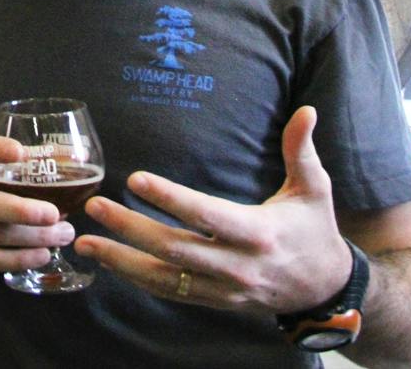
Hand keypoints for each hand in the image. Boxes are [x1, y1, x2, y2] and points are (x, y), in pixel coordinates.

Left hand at [75, 106, 352, 312]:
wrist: (325, 290)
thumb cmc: (314, 229)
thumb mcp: (315, 188)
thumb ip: (302, 149)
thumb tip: (306, 109)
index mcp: (258, 232)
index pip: (206, 214)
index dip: (170, 198)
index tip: (136, 179)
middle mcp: (236, 265)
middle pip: (175, 248)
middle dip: (130, 229)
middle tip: (94, 206)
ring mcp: (223, 288)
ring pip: (165, 278)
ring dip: (122, 261)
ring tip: (86, 242)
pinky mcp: (215, 300)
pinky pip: (171, 292)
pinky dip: (138, 279)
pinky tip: (109, 263)